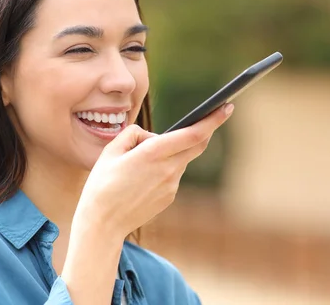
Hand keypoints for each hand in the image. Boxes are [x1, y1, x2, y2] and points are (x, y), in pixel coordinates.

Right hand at [74, 103, 233, 239]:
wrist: (103, 222)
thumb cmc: (102, 184)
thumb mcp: (111, 150)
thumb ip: (134, 134)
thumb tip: (153, 137)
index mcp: (153, 153)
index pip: (193, 134)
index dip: (213, 120)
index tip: (227, 107)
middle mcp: (167, 169)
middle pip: (198, 144)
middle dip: (207, 128)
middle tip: (213, 115)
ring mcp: (171, 185)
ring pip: (181, 158)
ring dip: (173, 151)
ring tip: (141, 160)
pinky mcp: (170, 196)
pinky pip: (172, 174)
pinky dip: (164, 167)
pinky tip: (142, 177)